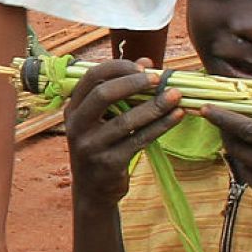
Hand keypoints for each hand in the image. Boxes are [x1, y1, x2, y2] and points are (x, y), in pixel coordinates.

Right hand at [64, 59, 183, 208]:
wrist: (93, 189)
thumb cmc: (101, 145)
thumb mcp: (103, 118)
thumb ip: (121, 90)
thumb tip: (146, 61)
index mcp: (73, 109)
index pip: (91, 77)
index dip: (119, 67)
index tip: (144, 68)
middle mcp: (77, 126)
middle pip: (103, 95)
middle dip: (134, 84)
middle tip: (160, 79)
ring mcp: (90, 146)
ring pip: (125, 120)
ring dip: (154, 106)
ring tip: (177, 96)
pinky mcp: (108, 163)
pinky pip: (138, 140)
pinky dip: (161, 127)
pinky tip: (177, 116)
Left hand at [209, 107, 251, 251]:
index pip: (250, 130)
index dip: (225, 118)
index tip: (207, 108)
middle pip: (237, 146)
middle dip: (223, 131)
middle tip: (218, 118)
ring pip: (240, 164)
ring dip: (235, 150)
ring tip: (235, 138)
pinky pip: (251, 183)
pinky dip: (250, 169)